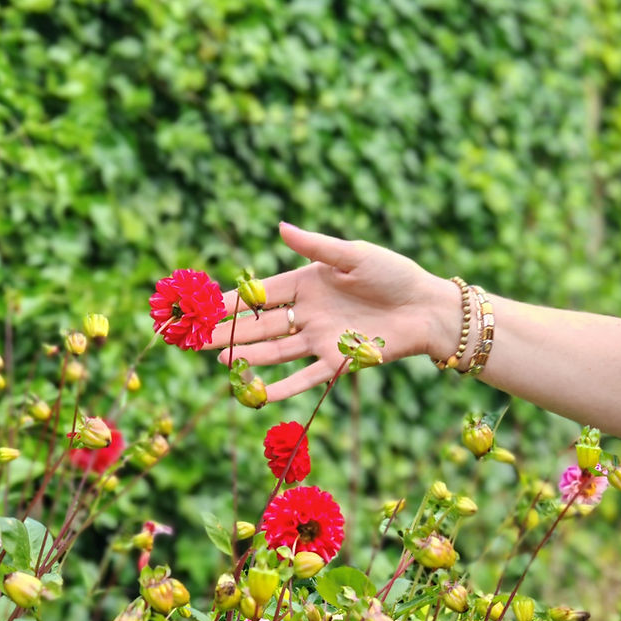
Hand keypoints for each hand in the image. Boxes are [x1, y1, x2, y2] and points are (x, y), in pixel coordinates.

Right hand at [206, 223, 454, 400]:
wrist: (428, 308)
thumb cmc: (394, 274)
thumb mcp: (354, 255)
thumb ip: (316, 247)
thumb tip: (280, 227)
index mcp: (308, 283)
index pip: (260, 294)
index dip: (230, 301)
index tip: (201, 307)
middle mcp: (308, 314)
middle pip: (260, 326)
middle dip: (226, 332)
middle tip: (192, 339)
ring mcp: (321, 340)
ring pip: (276, 351)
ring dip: (248, 357)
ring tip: (217, 360)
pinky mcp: (339, 362)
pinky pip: (306, 377)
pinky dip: (284, 386)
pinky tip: (259, 393)